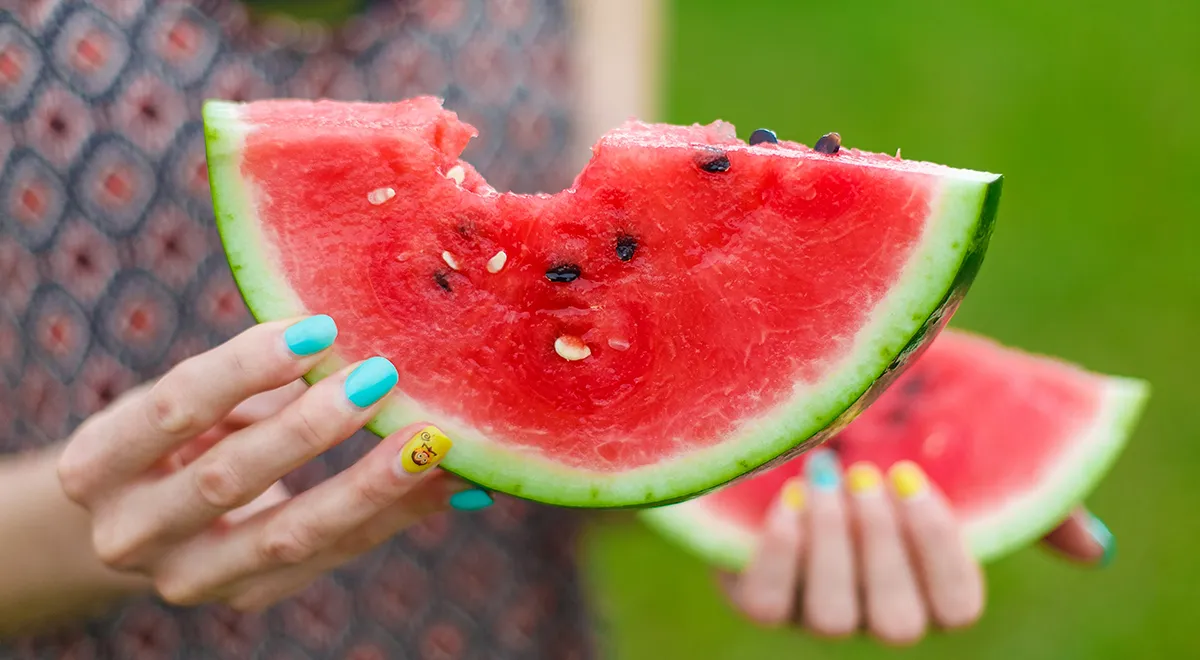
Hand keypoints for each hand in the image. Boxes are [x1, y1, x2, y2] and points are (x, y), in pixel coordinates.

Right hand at [56, 315, 481, 611]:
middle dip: (310, 427)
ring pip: (290, 533)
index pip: (173, 406)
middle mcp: (131, 532)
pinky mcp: (248, 597)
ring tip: (434, 442)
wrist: (139, 526)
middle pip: (228, 477)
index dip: (245, 366)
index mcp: (98, 464)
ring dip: (370, 484)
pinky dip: (397, 515)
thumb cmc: (174, 439)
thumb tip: (345, 337)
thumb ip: (250, 378)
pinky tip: (451, 482)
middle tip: (381, 378)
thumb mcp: (189, 402)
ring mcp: (190, 577)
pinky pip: (334, 554)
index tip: (318, 327)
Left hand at [720, 449, 1113, 645]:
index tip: (910, 477)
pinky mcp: (762, 591)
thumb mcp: (965, 436)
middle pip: (900, 623)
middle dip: (881, 548)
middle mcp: (879, 606)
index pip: (959, 606)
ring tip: (824, 478)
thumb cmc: (894, 419)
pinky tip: (786, 501)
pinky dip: (780, 558)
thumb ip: (1028, 492)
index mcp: (934, 579)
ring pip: (834, 620)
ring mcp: (818, 605)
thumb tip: (1092, 550)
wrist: (806, 399)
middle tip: (866, 475)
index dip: (937, 550)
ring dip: (832, 548)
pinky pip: (767, 607)